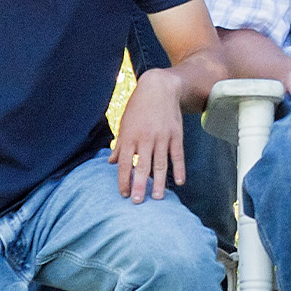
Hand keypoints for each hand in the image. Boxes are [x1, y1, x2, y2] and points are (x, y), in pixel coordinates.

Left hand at [108, 68, 185, 201]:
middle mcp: (146, 138)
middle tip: (138, 202)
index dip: (124, 180)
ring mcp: (162, 137)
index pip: (125, 164)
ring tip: (158, 197)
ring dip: (160, 182)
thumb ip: (120, 145)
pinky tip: (180, 181)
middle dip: (140, 185)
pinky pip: (178, 155)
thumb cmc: (138, 108)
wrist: (159, 88)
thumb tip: (110, 163)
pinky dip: (179, 168)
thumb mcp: (125, 124)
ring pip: (161, 164)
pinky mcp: (176, 135)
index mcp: (130, 137)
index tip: (124, 194)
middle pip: (142, 166)